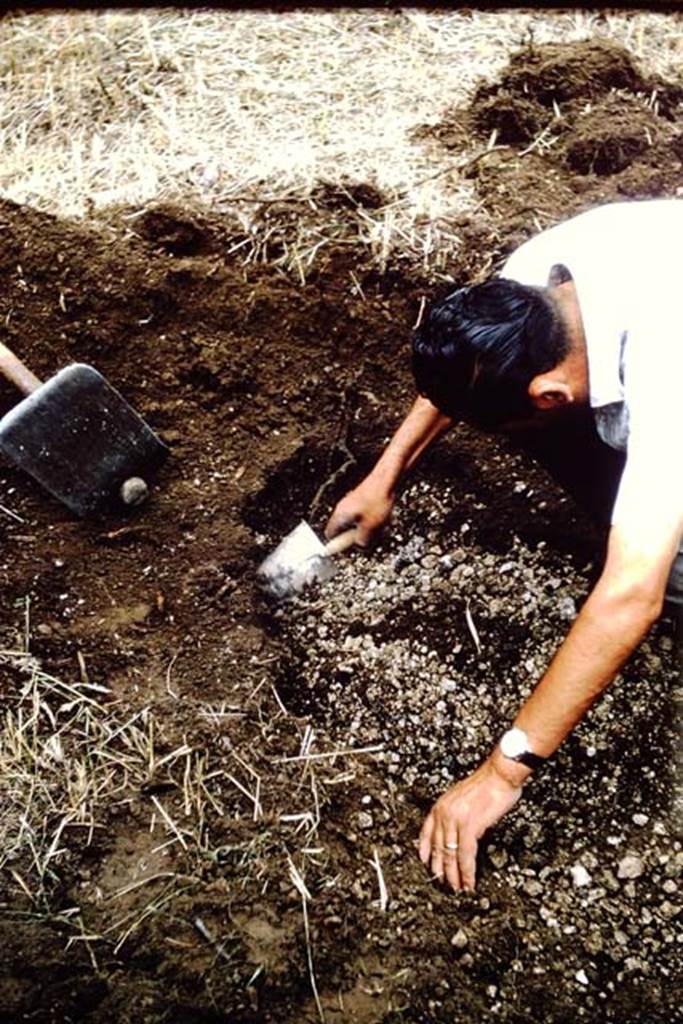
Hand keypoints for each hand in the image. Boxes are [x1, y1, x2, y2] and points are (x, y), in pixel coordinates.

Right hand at [325, 479, 393, 546]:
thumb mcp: (370, 528)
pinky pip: (365, 514)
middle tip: (369, 538)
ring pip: (357, 522)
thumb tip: (360, 545)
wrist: (387, 479)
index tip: (346, 549)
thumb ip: (362, 541)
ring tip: (380, 526)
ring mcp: (353, 502)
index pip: (330, 534)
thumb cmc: (377, 501)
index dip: (338, 544)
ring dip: (368, 528)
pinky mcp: (363, 498)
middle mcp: (343, 508)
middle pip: (345, 529)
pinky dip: (373, 519)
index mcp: (340, 515)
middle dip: (357, 536)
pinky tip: (384, 518)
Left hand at [418, 759, 522, 889]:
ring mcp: (455, 819)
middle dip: (440, 869)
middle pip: (438, 847)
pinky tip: (469, 882)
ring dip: (454, 875)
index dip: (425, 850)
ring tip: (457, 889)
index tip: (425, 862)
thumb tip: (460, 834)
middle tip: (443, 884)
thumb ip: (458, 814)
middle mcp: (444, 812)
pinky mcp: (469, 826)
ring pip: (450, 854)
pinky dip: (467, 872)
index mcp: (441, 805)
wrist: (500, 774)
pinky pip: (465, 855)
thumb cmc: (488, 784)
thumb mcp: (464, 798)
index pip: (426, 831)